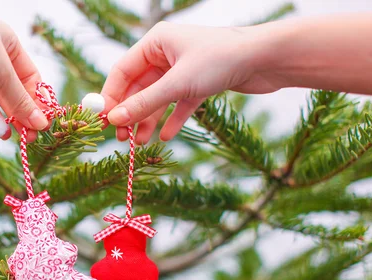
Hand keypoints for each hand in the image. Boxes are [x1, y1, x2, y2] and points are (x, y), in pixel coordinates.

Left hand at [0, 5, 47, 138]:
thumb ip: (19, 101)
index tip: (42, 125)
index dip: (36, 103)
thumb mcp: (2, 73)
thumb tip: (40, 124)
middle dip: (16, 114)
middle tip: (26, 138)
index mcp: (7, 47)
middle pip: (4, 91)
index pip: (28, 80)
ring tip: (2, 135)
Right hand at [101, 22, 280, 143]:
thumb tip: (115, 119)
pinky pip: (179, 104)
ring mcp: (184, 69)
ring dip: (148, 120)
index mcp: (156, 42)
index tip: (103, 121)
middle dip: (130, 113)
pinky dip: (172, 120)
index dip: (110, 97)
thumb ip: (145, 103)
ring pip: (158, 98)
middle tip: (121, 138)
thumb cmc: (221, 60)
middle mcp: (167, 53)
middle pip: (138, 87)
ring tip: (140, 144)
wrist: (267, 59)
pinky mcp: (200, 82)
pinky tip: (166, 137)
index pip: (122, 71)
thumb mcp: (178, 84)